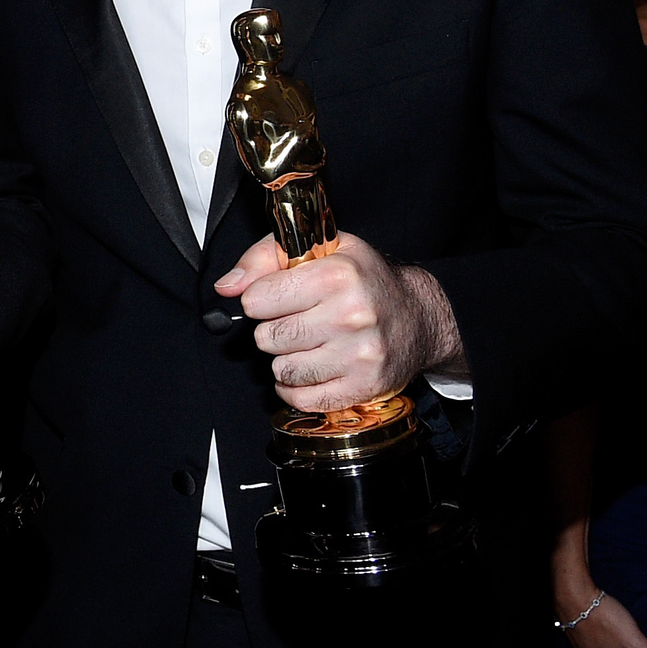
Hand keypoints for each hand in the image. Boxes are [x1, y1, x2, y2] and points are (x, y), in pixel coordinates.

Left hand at [214, 230, 463, 410]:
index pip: (257, 299)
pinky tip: (310, 369)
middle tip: (295, 320)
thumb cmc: (364, 279)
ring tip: (308, 343)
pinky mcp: (363, 386)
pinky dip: (296, 388)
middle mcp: (351, 315)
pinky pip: (303, 399)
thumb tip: (227, 286)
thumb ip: (264, 258)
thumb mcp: (319, 248)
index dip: (259, 298)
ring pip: (283, 370)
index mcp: (337, 275)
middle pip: (268, 338)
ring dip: (286, 360)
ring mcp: (359, 355)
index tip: (274, 297)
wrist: (419, 316)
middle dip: (273, 330)